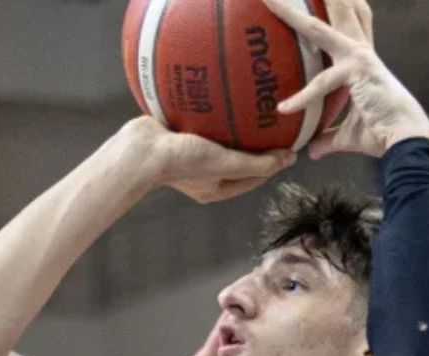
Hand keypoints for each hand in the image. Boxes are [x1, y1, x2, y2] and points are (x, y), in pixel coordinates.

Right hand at [120, 116, 294, 203]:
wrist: (139, 149)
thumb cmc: (182, 161)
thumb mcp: (227, 164)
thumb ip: (258, 164)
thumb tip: (289, 159)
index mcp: (215, 188)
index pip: (254, 176)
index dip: (273, 162)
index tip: (289, 143)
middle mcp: (204, 173)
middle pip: (238, 157)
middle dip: (255, 142)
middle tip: (273, 122)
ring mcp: (190, 154)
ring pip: (221, 139)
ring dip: (235, 125)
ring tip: (252, 105)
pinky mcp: (179, 136)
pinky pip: (203, 124)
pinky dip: (214, 113)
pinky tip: (224, 95)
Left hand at [262, 0, 428, 158]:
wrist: (407, 140)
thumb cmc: (382, 134)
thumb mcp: (347, 135)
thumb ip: (328, 138)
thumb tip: (312, 150)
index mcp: (360, 60)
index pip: (346, 24)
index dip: (334, 6)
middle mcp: (359, 51)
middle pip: (337, 12)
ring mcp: (358, 57)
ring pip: (319, 29)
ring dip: (296, 14)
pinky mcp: (357, 71)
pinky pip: (321, 82)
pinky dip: (302, 97)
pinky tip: (284, 109)